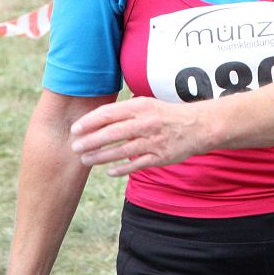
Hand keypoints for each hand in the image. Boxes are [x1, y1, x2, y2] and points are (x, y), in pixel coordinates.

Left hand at [70, 96, 207, 176]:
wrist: (199, 126)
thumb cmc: (168, 114)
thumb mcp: (148, 103)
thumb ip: (126, 108)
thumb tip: (102, 111)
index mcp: (140, 107)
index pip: (109, 113)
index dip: (90, 122)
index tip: (75, 128)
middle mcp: (145, 123)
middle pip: (112, 133)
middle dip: (90, 141)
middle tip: (74, 146)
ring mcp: (153, 141)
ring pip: (121, 151)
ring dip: (100, 156)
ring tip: (85, 160)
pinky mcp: (160, 157)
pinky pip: (136, 164)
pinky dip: (122, 169)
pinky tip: (109, 171)